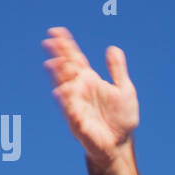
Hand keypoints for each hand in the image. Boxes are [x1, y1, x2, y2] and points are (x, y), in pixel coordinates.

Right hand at [43, 27, 138, 167]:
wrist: (119, 143)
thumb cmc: (121, 118)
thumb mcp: (124, 89)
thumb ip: (117, 70)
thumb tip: (112, 48)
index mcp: (90, 79)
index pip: (75, 58)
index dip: (66, 45)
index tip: (57, 31)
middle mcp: (79, 89)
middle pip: (65, 68)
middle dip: (58, 55)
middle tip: (50, 41)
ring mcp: (76, 103)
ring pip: (63, 85)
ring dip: (59, 74)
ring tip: (55, 62)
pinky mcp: (76, 120)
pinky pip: (69, 108)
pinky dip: (66, 99)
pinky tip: (62, 89)